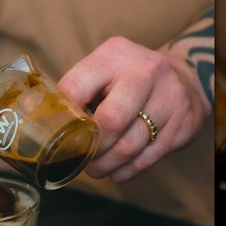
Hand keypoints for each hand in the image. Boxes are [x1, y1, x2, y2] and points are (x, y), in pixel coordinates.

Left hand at [57, 36, 211, 182]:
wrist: (185, 78)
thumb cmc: (128, 80)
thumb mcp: (103, 70)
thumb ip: (76, 92)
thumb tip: (41, 119)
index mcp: (114, 55)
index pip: (76, 88)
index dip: (63, 117)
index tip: (56, 135)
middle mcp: (145, 72)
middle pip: (111, 119)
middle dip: (91, 147)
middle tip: (80, 159)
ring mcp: (169, 98)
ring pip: (130, 145)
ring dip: (106, 164)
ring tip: (95, 169)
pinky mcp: (183, 124)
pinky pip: (147, 158)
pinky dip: (126, 171)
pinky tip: (116, 170)